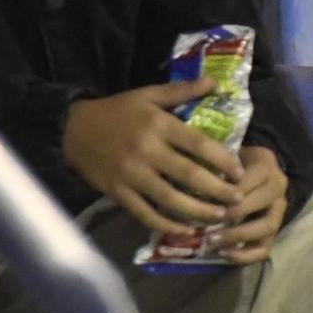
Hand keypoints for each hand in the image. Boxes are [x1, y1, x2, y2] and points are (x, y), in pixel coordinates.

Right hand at [62, 78, 245, 234]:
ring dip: (198, 211)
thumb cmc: (116, 111)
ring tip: (220, 217)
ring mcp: (131, 175)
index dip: (223, 160)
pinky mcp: (117, 193)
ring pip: (170, 199)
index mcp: (158, 125)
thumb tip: (214, 82)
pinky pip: (145, 214)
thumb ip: (181, 91)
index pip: (198, 145)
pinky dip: (166, 225)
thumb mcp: (148, 94)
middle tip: (238, 200)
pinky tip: (186, 230)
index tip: (241, 172)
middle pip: (189, 175)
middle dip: (218, 190)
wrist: (72, 129)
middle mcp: (147, 151)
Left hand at [215, 146, 289, 263]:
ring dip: (238, 235)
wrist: (255, 172)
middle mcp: (278, 186)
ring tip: (213, 240)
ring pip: (267, 226)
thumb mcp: (228, 156)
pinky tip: (223, 253)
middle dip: (233, 213)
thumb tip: (193, 182)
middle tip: (208, 220)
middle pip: (261, 202)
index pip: (250, 179)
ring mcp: (279, 210)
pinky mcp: (275, 231)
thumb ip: (216, 165)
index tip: (207, 198)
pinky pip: (264, 248)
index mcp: (266, 165)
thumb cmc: (234, 164)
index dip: (229, 191)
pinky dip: (245, 255)